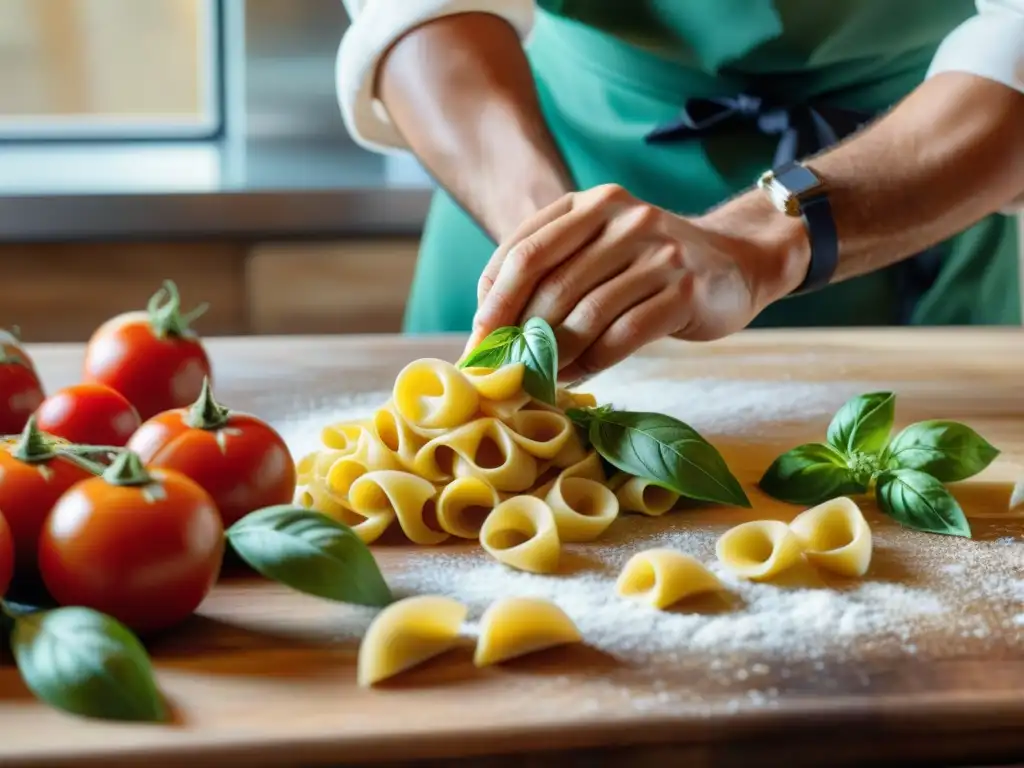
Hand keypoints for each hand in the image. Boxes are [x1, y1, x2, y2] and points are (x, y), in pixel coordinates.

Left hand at [467, 184, 807, 380]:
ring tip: (540, 377)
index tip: (479, 338)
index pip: (525, 250)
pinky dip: (593, 362)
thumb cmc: (651, 265)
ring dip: (555, 354)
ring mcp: (659, 253)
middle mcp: (624, 218)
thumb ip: (553, 270)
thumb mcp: (601, 247)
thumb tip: (491, 326)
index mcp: (592, 203)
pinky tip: (577, 376)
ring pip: (586, 313)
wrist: (737, 262)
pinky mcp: (686, 290)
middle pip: (551, 283)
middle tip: (504, 368)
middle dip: (520, 332)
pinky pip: (624, 335)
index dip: (495, 298)